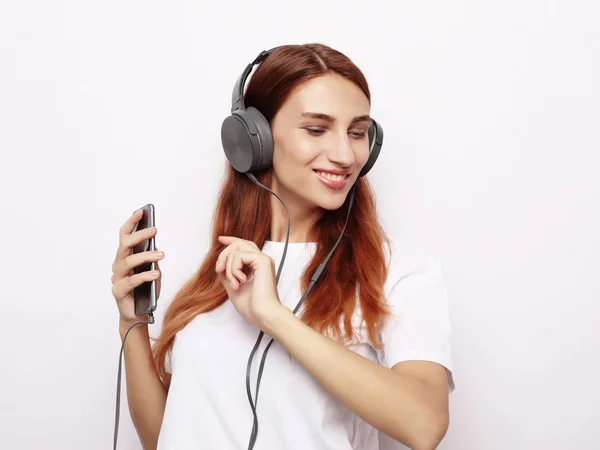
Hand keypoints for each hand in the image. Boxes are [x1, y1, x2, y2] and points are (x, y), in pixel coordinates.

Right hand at [111, 209, 164, 325]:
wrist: (139, 315)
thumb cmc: (146, 291)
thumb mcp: (153, 272)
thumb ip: (152, 260)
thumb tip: (155, 247)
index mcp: (126, 258)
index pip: (125, 236)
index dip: (131, 223)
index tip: (141, 212)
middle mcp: (119, 266)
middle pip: (124, 246)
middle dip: (139, 235)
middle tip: (154, 230)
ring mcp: (117, 278)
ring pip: (128, 262)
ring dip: (146, 256)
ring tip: (161, 254)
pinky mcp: (118, 291)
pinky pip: (132, 281)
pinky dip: (145, 276)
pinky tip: (156, 274)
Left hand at [216, 236, 282, 328]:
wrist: (263, 315)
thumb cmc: (253, 307)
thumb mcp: (234, 289)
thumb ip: (228, 276)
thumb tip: (220, 266)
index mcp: (258, 266)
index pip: (244, 246)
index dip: (231, 241)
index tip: (220, 239)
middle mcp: (262, 260)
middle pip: (239, 243)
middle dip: (224, 254)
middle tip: (219, 269)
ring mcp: (263, 260)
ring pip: (237, 249)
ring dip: (228, 267)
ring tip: (234, 284)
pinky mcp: (262, 261)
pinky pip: (239, 256)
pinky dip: (234, 269)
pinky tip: (240, 281)